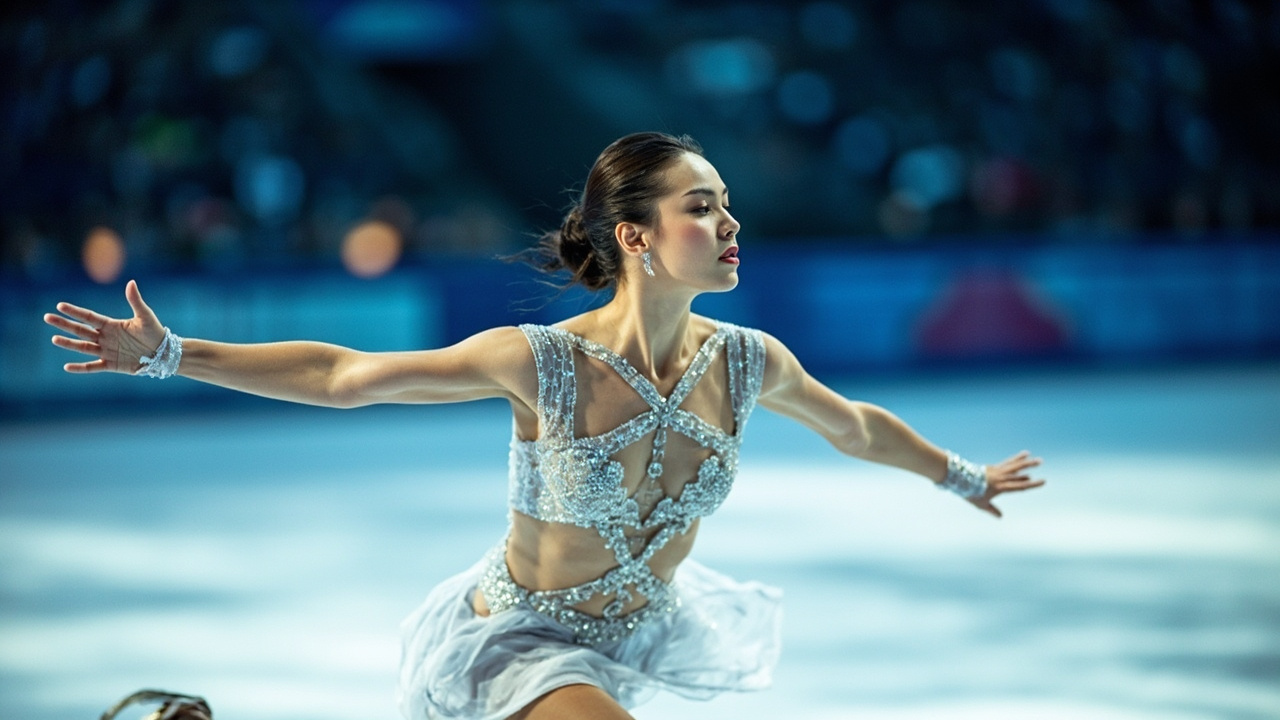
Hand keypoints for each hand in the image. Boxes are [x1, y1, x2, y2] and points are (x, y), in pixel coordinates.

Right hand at [44, 280, 166, 373]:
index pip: (88, 317)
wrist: (163, 353)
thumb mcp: (145, 316)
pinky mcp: (112, 364)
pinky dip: (80, 368)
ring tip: (54, 339)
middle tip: (47, 318)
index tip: (60, 306)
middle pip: (80, 330)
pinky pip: (93, 366)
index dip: (75, 312)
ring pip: (83, 347)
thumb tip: (131, 282)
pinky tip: (67, 367)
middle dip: (64, 324)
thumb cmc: (155, 332)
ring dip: (69, 344)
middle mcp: (105, 337)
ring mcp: (107, 351)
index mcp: (111, 325)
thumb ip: (135, 301)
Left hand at [970, 450, 1044, 518]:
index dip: (1032, 484)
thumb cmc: (970, 493)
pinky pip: (1007, 463)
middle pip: (1017, 471)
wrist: (959, 478)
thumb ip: (992, 510)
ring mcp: (997, 471)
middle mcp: (1000, 478)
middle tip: (1040, 461)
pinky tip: (1022, 455)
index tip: (1043, 481)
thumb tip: (1001, 517)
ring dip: (1023, 461)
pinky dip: (1015, 459)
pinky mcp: (993, 467)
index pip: (1020, 486)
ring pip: (1013, 465)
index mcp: (1000, 487)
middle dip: (1030, 467)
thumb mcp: (981, 504)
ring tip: (1032, 456)